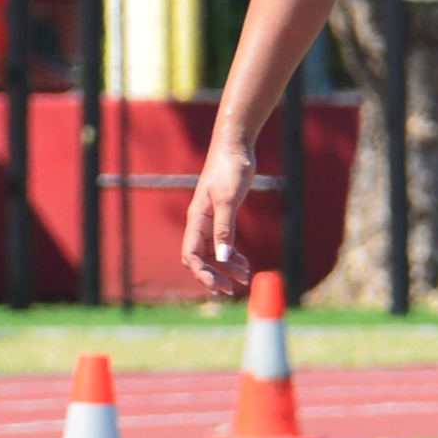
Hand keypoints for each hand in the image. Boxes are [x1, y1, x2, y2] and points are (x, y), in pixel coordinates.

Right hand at [180, 142, 257, 296]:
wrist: (235, 146)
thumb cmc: (230, 169)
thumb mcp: (228, 199)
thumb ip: (225, 229)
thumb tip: (223, 258)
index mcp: (196, 220)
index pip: (191, 255)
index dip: (202, 274)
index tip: (218, 287)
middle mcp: (200, 223)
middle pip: (200, 259)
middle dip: (213, 276)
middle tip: (230, 291)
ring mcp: (211, 220)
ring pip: (214, 253)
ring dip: (226, 268)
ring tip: (244, 278)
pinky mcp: (223, 215)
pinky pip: (224, 243)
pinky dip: (233, 255)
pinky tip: (245, 263)